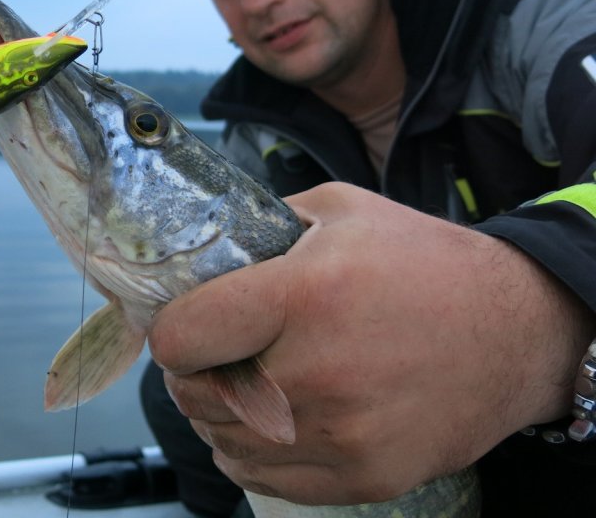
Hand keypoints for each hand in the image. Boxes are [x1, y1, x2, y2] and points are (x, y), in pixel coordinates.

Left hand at [147, 182, 593, 504]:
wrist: (516, 331)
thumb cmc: (422, 261)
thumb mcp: (340, 209)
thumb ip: (262, 227)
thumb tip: (200, 247)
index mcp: (305, 295)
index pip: (181, 337)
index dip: (171, 328)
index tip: (185, 322)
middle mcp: (320, 373)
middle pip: (195, 396)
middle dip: (190, 372)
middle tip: (212, 353)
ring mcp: (343, 436)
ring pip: (224, 442)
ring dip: (216, 415)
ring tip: (241, 383)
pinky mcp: (365, 476)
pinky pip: (264, 478)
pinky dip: (251, 451)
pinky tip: (270, 420)